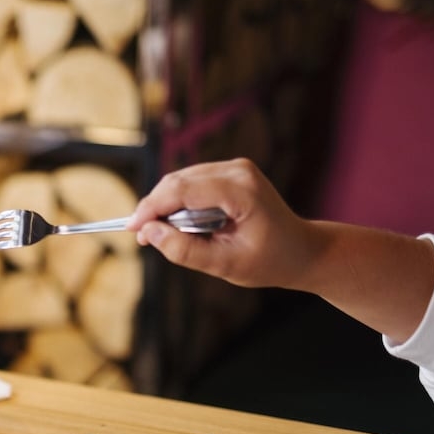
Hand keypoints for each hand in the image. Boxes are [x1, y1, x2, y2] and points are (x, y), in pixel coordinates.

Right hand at [125, 158, 319, 289]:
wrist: (302, 250)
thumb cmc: (270, 261)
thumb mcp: (225, 265)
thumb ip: (185, 250)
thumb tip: (149, 233)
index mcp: (241, 190)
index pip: (181, 190)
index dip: (151, 208)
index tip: (132, 229)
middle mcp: (237, 170)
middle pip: (177, 181)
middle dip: (154, 207)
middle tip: (142, 236)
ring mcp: (234, 168)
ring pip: (180, 180)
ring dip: (164, 205)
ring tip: (160, 234)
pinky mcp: (229, 173)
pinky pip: (191, 183)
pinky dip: (177, 202)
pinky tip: (177, 224)